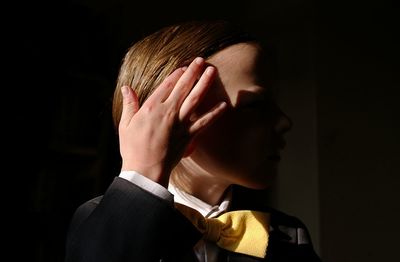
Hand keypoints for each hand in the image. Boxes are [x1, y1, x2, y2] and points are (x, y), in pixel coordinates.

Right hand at [118, 57, 226, 186]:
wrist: (145, 170)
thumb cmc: (133, 148)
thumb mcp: (126, 125)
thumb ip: (129, 105)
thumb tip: (126, 88)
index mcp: (152, 107)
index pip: (167, 85)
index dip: (177, 74)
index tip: (184, 66)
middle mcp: (168, 112)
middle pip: (183, 87)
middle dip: (193, 72)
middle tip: (202, 60)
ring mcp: (180, 123)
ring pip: (195, 99)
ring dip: (204, 84)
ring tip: (213, 72)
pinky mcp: (188, 135)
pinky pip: (204, 122)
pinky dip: (214, 113)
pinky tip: (223, 105)